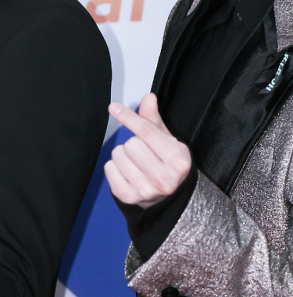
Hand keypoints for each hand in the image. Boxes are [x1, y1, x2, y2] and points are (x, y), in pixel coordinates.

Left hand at [104, 93, 190, 208]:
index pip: (147, 132)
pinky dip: (114, 167)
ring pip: (118, 156)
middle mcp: (164, 178)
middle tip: (143, 152)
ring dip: (123, 155)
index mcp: (178, 160)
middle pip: (131, 144)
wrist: (168, 198)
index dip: (129, 117)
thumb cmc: (168, 164)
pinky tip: (128, 172)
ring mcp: (146, 191)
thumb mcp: (168, 141)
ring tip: (136, 163)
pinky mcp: (129, 198)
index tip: (114, 108)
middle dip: (133, 143)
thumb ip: (155, 120)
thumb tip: (148, 98)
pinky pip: (109, 169)